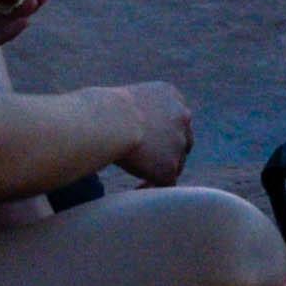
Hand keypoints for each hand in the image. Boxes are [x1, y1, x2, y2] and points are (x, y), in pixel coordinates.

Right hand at [74, 82, 198, 190]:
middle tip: (148, 162)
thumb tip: (125, 127)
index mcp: (171, 95)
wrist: (111, 121)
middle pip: (182, 140)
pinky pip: (166, 184)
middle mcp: (182, 117)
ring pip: (176, 163)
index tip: (148, 141)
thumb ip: (136, 112)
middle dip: (168, 151)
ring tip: (140, 181)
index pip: (175, 117)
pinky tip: (137, 190)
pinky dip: (153, 187)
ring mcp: (178, 144)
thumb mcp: (126, 99)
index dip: (164, 131)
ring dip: (160, 171)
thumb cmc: (103, 108)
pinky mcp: (169, 168)